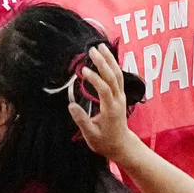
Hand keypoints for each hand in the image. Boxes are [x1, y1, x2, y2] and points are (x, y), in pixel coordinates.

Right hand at [69, 44, 140, 165]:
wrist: (122, 146)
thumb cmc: (105, 142)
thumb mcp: (91, 135)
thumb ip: (82, 120)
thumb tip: (71, 104)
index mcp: (111, 110)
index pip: (104, 90)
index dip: (95, 79)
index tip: (83, 71)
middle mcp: (118, 100)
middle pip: (114, 78)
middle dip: (103, 63)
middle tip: (92, 50)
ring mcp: (121, 97)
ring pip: (118, 75)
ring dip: (110, 60)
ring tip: (100, 46)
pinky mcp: (120, 95)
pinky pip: (118, 77)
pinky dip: (113, 65)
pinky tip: (106, 56)